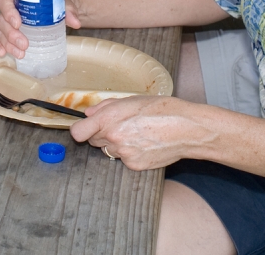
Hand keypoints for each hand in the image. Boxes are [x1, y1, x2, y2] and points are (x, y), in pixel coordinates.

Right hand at [0, 0, 81, 58]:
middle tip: (24, 44)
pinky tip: (3, 53)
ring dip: (8, 44)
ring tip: (20, 54)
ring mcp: (10, 22)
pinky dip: (1, 46)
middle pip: (3, 20)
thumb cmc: (58, 2)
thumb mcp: (64, 1)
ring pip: (1, 32)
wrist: (62, 9)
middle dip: (11, 34)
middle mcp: (12, 9)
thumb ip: (68, 9)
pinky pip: (1, 39)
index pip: (6, 2)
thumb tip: (75, 22)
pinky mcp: (12, 33)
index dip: (8, 12)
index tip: (18, 23)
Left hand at [69, 95, 212, 170]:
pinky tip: (144, 144)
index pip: (78, 132)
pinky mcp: (134, 165)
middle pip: (94, 141)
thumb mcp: (131, 99)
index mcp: (110, 119)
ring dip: (116, 144)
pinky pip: (124, 160)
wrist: (186, 128)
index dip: (80, 130)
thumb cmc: (162, 109)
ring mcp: (124, 154)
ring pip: (109, 150)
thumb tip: (89, 114)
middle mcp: (114, 138)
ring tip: (136, 133)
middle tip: (119, 126)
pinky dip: (130, 153)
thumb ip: (106, 107)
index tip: (84, 128)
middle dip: (101, 134)